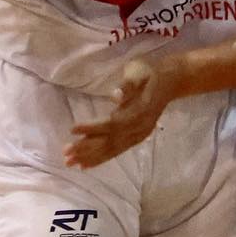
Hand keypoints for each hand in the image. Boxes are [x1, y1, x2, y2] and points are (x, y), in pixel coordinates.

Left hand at [65, 58, 181, 168]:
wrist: (169, 81)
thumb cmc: (148, 73)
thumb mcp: (137, 71)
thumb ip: (128, 84)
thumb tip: (116, 96)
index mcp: (138, 111)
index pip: (111, 123)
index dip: (92, 128)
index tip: (72, 130)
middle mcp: (138, 127)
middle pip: (110, 141)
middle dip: (87, 149)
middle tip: (66, 155)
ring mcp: (139, 134)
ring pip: (113, 150)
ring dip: (91, 157)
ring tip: (71, 163)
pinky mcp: (138, 137)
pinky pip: (118, 151)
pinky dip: (102, 158)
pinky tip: (87, 164)